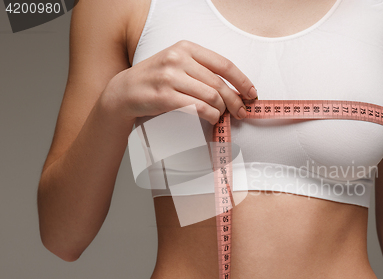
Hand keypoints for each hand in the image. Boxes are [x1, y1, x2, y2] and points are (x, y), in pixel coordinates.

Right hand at [100, 40, 257, 124]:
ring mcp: (170, 76)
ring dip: (221, 110)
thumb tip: (233, 90)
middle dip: (235, 100)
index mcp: (186, 48)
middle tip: (241, 112)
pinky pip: (197, 107)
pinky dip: (210, 114)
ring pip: (210, 96)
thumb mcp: (177, 64)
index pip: (223, 64)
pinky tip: (212, 118)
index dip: (242, 81)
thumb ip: (202, 72)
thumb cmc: (156, 80)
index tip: (251, 93)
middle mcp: (178, 58)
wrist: (124, 91)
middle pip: (219, 83)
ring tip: (222, 115)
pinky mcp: (164, 95)